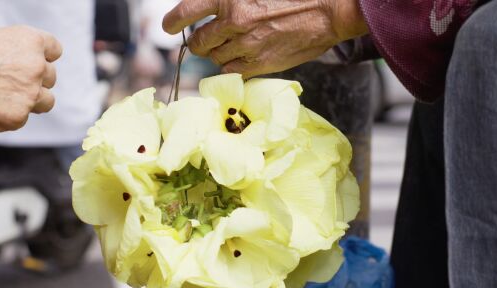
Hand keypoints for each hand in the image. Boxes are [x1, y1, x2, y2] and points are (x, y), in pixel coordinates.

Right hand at [0, 25, 61, 131]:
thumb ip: (11, 45)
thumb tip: (18, 53)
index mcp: (30, 41)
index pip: (54, 50)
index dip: (43, 56)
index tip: (34, 61)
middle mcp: (36, 67)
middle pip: (50, 76)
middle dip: (35, 79)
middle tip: (10, 81)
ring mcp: (29, 94)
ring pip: (46, 100)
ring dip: (32, 100)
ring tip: (5, 96)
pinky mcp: (18, 117)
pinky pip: (22, 118)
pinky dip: (9, 114)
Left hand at [163, 0, 367, 77]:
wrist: (328, 13)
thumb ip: (230, 0)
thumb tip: (212, 9)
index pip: (187, 11)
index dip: (173, 20)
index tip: (168, 26)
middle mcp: (234, 21)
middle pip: (198, 42)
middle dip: (199, 42)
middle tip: (207, 39)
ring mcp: (245, 45)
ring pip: (214, 58)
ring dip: (218, 53)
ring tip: (234, 45)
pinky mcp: (258, 64)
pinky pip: (231, 71)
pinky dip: (232, 66)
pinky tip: (243, 56)